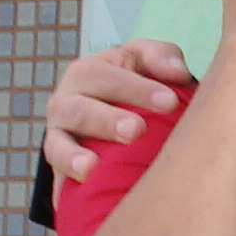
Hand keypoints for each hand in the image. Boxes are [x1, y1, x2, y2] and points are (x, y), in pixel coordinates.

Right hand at [43, 41, 197, 183]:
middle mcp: (67, 100)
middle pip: (82, 109)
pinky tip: (84, 178)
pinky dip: (68, 171)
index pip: (109, 77)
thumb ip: (161, 57)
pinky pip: (57, 167)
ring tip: (93, 164)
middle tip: (136, 130)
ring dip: (77, 153)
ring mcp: (58, 132)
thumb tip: (178, 72)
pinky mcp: (58, 161)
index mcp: (89, 72)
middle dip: (109, 120)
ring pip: (60, 141)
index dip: (138, 89)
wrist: (109, 123)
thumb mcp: (145, 64)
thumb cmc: (133, 87)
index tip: (170, 103)